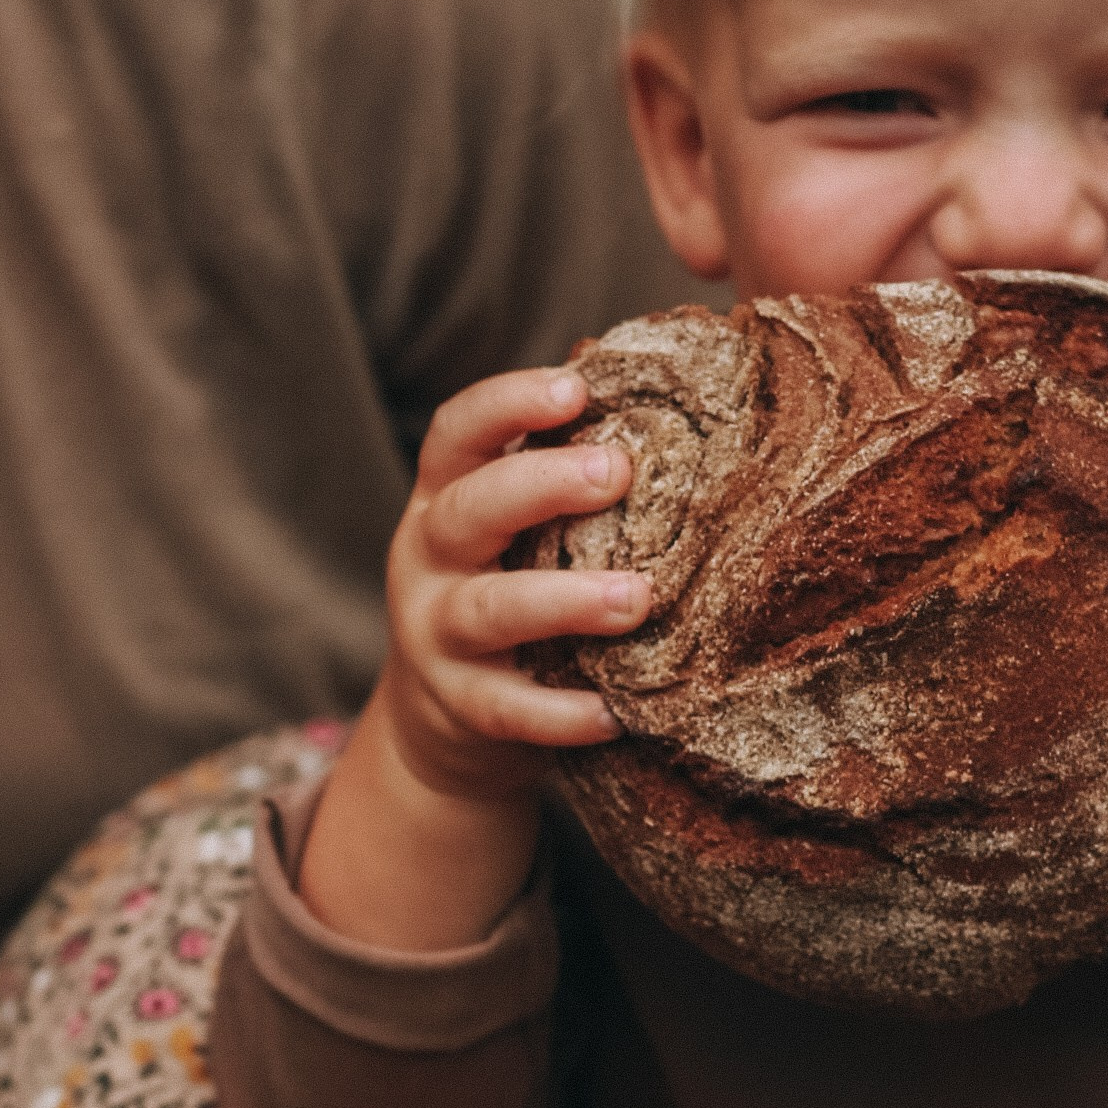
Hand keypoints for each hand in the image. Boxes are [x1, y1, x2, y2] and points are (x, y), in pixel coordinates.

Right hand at [379, 368, 650, 805]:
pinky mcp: (462, 706)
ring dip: (564, 601)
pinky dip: (560, 713)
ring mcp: (438, 634)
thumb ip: (560, 483)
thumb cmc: (506, 590)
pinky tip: (614, 712)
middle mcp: (429, 558)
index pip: (459, 432)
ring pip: (489, 610)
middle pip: (468, 510)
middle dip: (541, 486)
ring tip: (635, 598)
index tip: (576, 389)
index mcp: (445, 497)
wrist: (439, 717)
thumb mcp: (511, 531)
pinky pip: (509, 709)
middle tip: (616, 471)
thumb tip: (678, 420)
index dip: (509, 404)